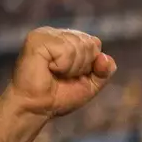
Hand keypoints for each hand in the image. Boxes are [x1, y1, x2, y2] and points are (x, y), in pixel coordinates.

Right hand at [0, 27, 115, 121]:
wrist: (38, 108)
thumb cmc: (60, 96)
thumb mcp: (91, 84)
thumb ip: (105, 70)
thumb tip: (104, 57)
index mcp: (67, 39)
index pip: (95, 43)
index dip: (90, 64)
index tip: (73, 75)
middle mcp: (55, 33)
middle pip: (90, 43)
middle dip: (82, 66)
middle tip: (63, 75)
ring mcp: (45, 34)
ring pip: (79, 46)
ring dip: (71, 68)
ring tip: (55, 73)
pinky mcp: (36, 39)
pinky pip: (65, 50)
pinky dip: (63, 66)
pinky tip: (49, 69)